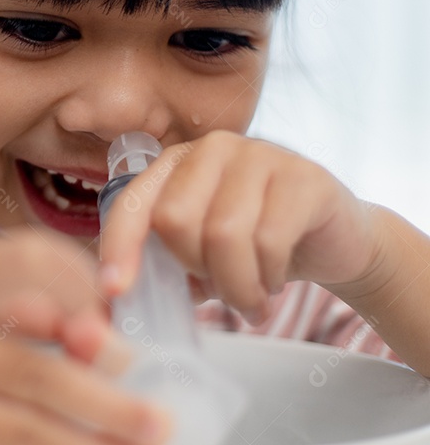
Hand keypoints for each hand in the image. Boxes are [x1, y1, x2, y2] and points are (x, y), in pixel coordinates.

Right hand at [0, 228, 169, 444]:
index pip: (26, 262)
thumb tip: (101, 341)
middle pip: (35, 366)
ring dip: (89, 437)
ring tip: (139, 438)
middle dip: (105, 396)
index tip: (109, 313)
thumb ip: (19, 303)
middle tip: (157, 415)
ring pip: (22, 423)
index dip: (80, 286)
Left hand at [99, 131, 383, 323]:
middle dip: (195, 270)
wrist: (335, 240)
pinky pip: (270, 240)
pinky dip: (269, 278)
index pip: (133, 203)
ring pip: (223, 234)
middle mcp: (213, 149)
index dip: (119, 247)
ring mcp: (260, 155)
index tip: (115, 290)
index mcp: (176, 163)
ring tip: (251, 301)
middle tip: (221, 290)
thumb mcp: (201, 255)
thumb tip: (118, 299)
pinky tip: (276, 282)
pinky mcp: (304, 176)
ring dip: (237, 286)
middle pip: (174, 219)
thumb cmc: (257, 246)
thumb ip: (164, 266)